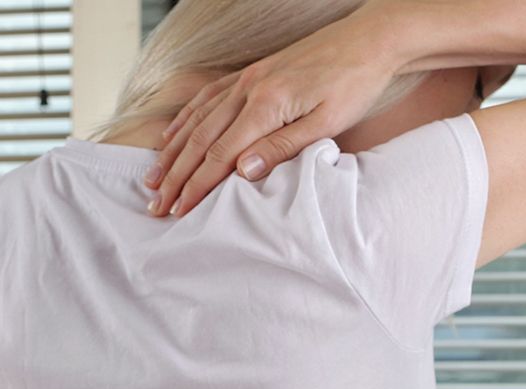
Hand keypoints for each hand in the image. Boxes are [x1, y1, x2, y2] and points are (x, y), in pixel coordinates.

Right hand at [145, 2, 401, 217]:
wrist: (371, 39)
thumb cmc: (354, 84)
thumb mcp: (325, 123)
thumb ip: (281, 148)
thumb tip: (241, 172)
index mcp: (266, 105)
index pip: (219, 156)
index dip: (196, 187)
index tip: (178, 211)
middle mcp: (248, 89)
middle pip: (200, 141)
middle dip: (176, 178)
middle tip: (156, 206)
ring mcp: (246, 79)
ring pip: (197, 120)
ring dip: (172, 153)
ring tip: (154, 179)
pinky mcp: (251, 73)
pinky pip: (207, 99)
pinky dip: (185, 120)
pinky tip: (172, 137)